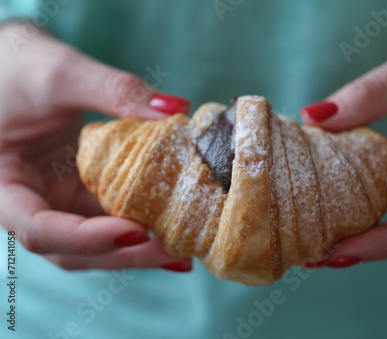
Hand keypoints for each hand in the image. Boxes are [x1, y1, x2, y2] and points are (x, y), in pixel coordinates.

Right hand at [0, 22, 191, 271]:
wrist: (7, 66)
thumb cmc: (14, 66)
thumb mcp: (58, 72)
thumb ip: (114, 90)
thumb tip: (176, 108)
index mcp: (3, 187)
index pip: (39, 229)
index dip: (87, 238)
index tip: (136, 231)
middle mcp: (29, 203)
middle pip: (72, 249)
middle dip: (123, 254)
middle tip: (174, 254)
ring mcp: (56, 200)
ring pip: (94, 241)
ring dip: (136, 249)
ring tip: (180, 251)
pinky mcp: (79, 191)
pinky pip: (108, 215)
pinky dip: (138, 222)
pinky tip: (170, 225)